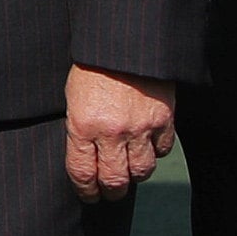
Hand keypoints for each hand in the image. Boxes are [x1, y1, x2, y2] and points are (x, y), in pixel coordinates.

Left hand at [63, 65, 175, 203]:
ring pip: (142, 172)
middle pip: (115, 181)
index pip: (82, 173)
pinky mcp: (163, 120)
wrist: (123, 41)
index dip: (86, 190)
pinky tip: (148, 145)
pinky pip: (163, 151)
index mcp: (82, 124)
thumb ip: (80, 127)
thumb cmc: (91, 64)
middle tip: (111, 191)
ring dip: (135, 173)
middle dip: (111, 191)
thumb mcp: (73, 94)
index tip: (89, 194)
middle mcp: (111, 132)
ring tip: (130, 168)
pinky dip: (156, 151)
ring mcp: (140, 128)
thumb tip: (87, 158)